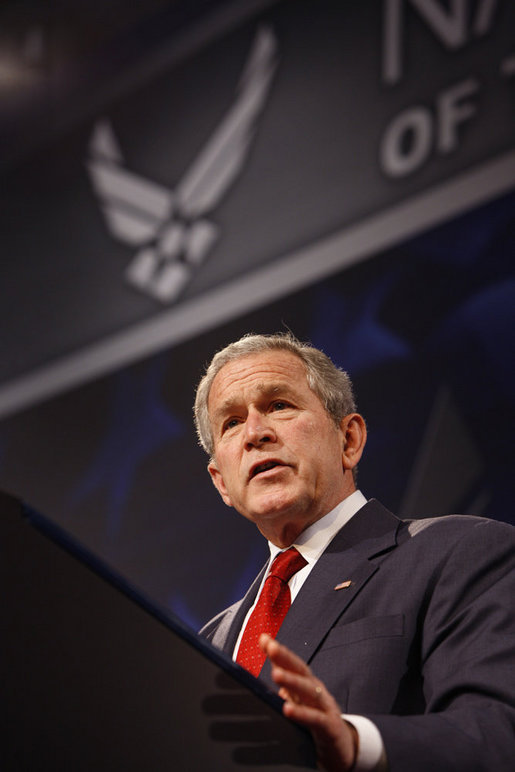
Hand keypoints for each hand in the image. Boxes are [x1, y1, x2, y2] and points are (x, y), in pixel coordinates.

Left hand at [259, 633, 357, 770]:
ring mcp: (326, 708)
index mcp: (308, 685)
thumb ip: (288, 686)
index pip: (293, 664)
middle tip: (270, 647)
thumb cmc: (318, 721)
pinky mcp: (331, 727)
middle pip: (301, 671)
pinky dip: (302, 713)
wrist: (344, 748)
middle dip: (286, 657)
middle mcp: (317, 692)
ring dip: (292, 681)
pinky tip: (287, 709)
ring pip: (309, 690)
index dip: (280, 651)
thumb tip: (272, 667)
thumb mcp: (300, 702)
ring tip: (275, 674)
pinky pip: (316, 719)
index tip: (263, 638)